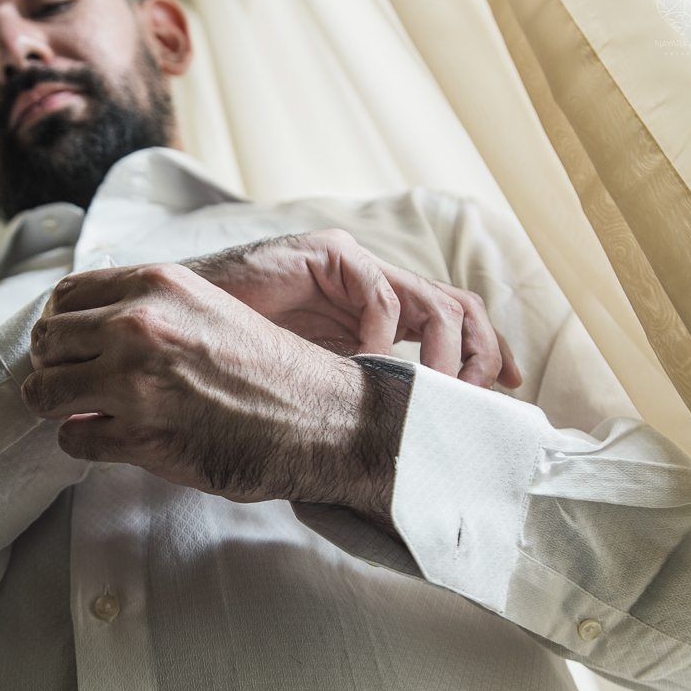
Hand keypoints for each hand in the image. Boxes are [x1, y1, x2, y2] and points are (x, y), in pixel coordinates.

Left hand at [22, 263, 407, 526]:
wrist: (318, 417)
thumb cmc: (267, 367)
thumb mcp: (206, 307)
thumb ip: (150, 306)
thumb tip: (91, 323)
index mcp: (156, 285)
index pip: (65, 296)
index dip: (62, 323)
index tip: (71, 344)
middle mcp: (138, 326)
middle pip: (46, 341)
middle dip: (54, 365)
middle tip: (74, 383)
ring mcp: (134, 383)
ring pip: (43, 392)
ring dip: (58, 406)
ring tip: (83, 412)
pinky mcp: (139, 436)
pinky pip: (72, 439)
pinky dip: (84, 443)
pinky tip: (109, 439)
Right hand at [184, 230, 521, 388]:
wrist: (184, 326)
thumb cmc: (241, 358)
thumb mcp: (315, 382)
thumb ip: (355, 392)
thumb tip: (400, 436)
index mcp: (373, 314)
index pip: (450, 322)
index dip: (486, 354)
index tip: (506, 392)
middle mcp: (372, 287)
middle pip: (458, 307)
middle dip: (482, 354)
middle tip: (478, 399)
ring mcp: (351, 267)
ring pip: (432, 300)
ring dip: (442, 354)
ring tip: (432, 393)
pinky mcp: (324, 254)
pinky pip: (377, 291)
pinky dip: (383, 331)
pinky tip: (368, 360)